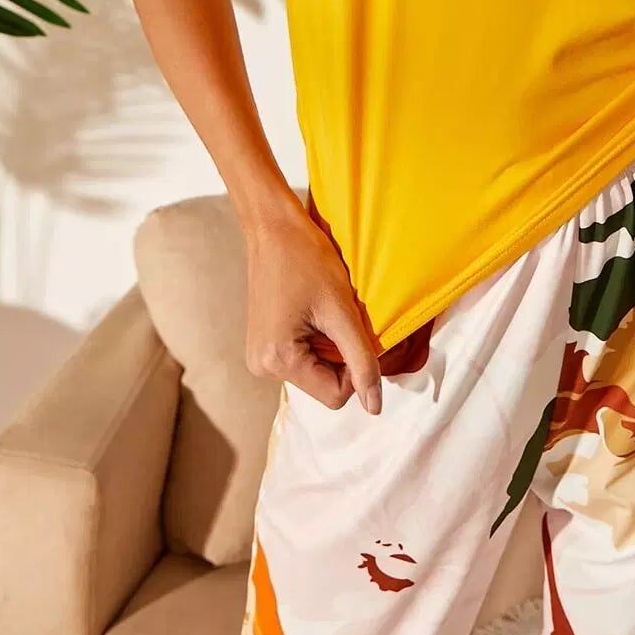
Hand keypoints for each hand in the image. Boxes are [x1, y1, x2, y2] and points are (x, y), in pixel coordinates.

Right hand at [242, 194, 383, 412]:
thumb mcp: (341, 310)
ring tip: (323, 310)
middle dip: (341, 356)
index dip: (356, 369)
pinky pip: (301, 358)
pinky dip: (316, 340)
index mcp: (278, 361)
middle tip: (339, 316)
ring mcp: (259, 356)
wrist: (274, 227)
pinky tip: (312, 311)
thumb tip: (374, 407)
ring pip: (315, 372)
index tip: (355, 330)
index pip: (335, 396)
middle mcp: (262, 367)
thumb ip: (361, 360)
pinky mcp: (263, 344)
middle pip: (323, 386)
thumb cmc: (307, 259)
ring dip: (329, 347)